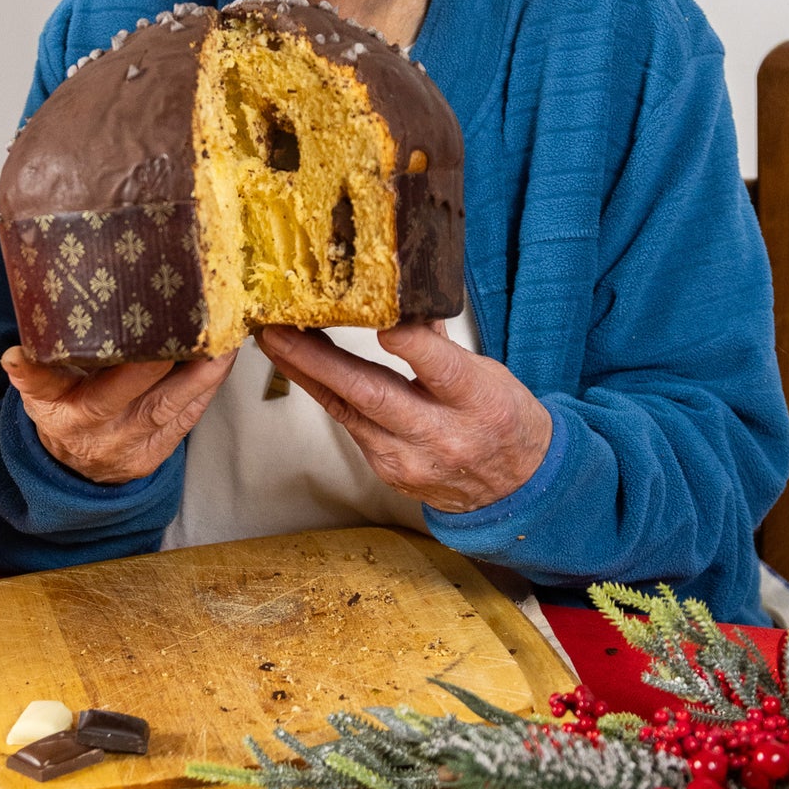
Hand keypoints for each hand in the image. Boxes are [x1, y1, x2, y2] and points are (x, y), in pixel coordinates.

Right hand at [2, 347, 237, 483]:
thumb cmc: (67, 409)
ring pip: (167, 408)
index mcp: (56, 408)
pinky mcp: (157, 453)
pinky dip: (207, 386)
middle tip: (188, 324)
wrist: (79, 468)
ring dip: (201, 373)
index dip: (33, 371)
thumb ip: (37, 367)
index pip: (41, 387)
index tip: (20, 355)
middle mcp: (91, 430)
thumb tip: (23, 346)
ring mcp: (127, 445)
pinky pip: (187, 419)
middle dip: (157, 364)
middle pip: (120, 398)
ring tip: (223, 337)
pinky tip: (223, 358)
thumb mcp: (42, 389)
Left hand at [255, 321, 551, 511]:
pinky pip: (350, 426)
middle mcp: (441, 435)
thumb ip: (440, 342)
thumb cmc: (503, 419)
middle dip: (318, 362)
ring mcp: (409, 460)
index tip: (380, 320)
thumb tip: (400, 300)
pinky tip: (302, 368)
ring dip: (307, 373)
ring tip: (276, 340)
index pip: (441, 369)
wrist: (513, 488)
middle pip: (373, 395)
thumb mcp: (489, 372)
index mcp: (478, 401)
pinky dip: (326, 394)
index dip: (410, 345)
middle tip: (278, 332)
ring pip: (349, 411)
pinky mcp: (388, 472)